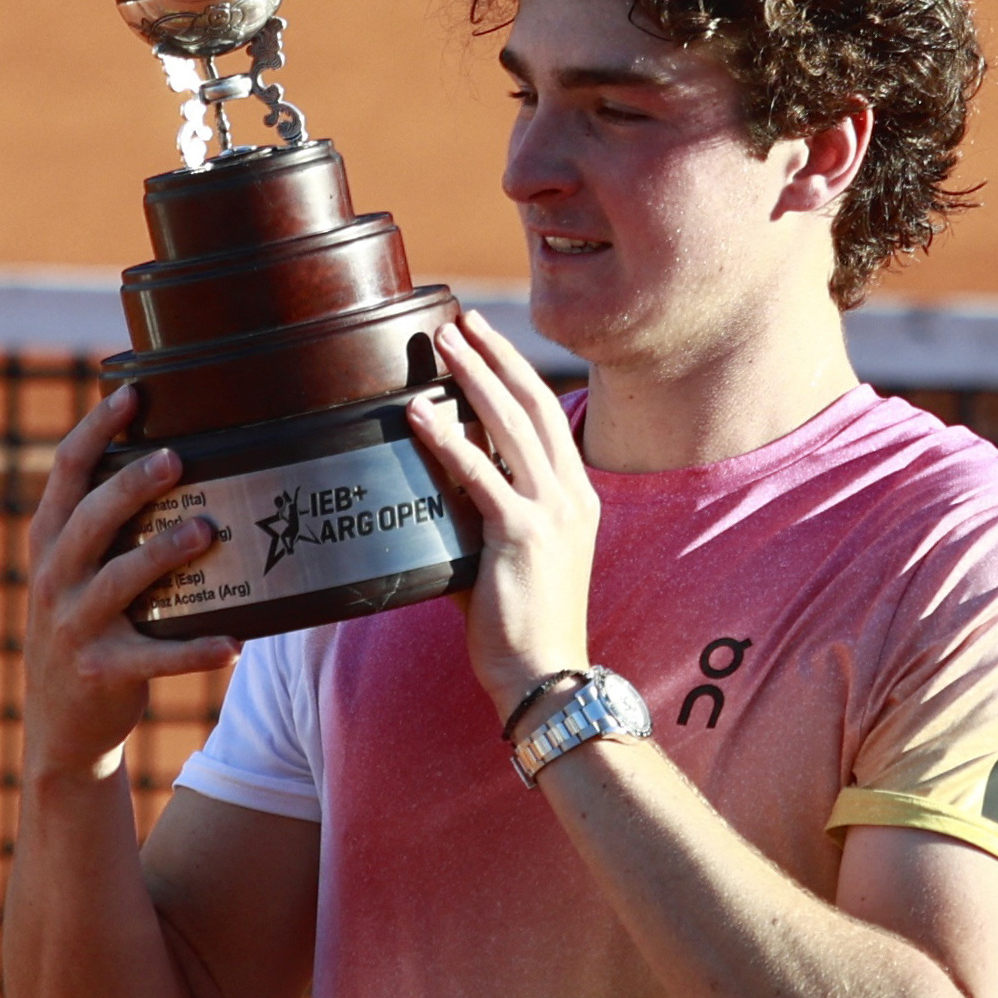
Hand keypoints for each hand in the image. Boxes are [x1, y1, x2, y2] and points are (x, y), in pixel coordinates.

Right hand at [21, 384, 237, 783]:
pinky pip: (156, 658)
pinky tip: (232, 643)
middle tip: (176, 457)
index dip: (96, 430)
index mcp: (49, 543)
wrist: (60, 727)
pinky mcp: (103, 671)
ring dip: (163, 554)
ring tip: (206, 532)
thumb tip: (170, 461)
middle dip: (131, 484)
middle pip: (90, 518)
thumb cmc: (85, 631)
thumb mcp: (73, 575)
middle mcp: (53, 579)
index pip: (65, 472)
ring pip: (119, 580)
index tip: (133, 393)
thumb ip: (104, 528)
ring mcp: (74, 627)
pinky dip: (195, 651)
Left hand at [405, 311, 596, 720]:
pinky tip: (421, 413)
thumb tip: (432, 490)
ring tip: (442, 345)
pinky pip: (479, 473)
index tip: (484, 342)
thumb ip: (479, 517)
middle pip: (533, 404)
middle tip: (460, 323)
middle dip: (495, 357)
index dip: (515, 373)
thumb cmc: (521, 625)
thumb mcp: (510, 556)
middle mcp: (571, 495)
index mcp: (577, 497)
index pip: (547, 417)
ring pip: (510, 425)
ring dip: (472, 377)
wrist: (545, 673)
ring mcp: (551, 512)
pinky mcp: (521, 534)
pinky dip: (448, 439)